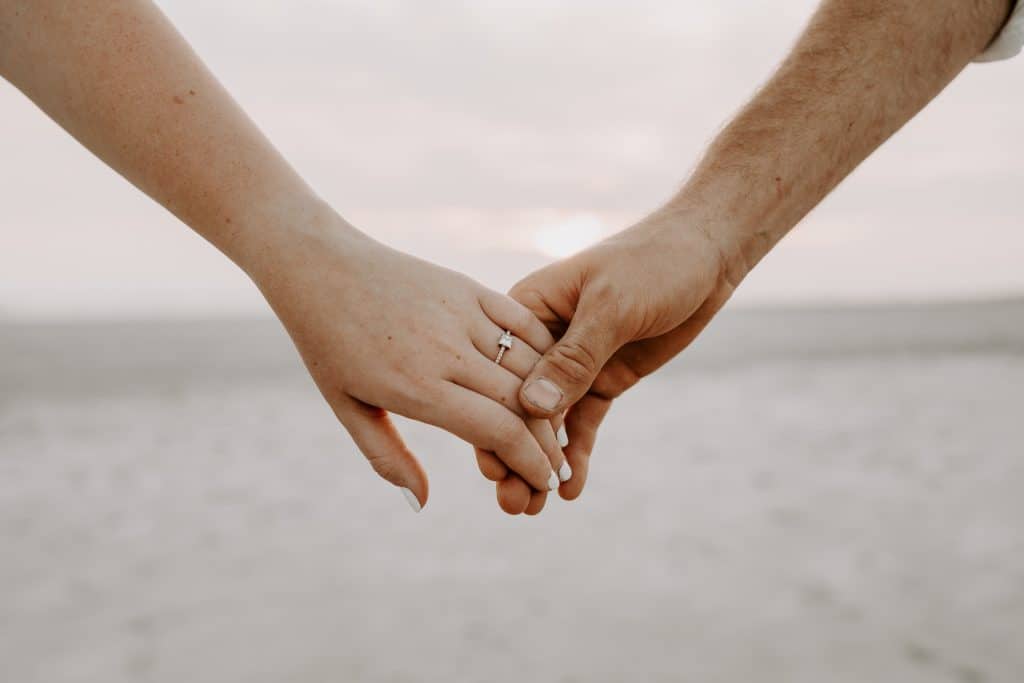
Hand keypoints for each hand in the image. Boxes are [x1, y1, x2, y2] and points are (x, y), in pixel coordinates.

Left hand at [249, 205, 566, 510]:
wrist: (321, 266)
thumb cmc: (328, 344)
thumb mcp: (348, 408)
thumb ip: (387, 458)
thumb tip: (421, 503)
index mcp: (417, 386)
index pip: (497, 431)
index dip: (530, 463)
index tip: (545, 483)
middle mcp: (446, 350)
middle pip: (523, 403)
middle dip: (548, 443)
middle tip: (559, 470)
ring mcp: (461, 314)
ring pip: (530, 363)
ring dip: (552, 400)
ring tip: (556, 430)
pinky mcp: (468, 288)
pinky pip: (522, 321)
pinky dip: (544, 350)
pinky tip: (550, 375)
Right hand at [477, 210, 744, 510]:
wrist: (705, 255)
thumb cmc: (654, 262)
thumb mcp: (613, 305)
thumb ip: (574, 357)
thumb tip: (532, 407)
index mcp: (529, 310)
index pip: (501, 371)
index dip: (494, 420)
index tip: (492, 465)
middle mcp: (542, 340)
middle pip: (517, 404)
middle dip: (512, 453)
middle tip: (513, 502)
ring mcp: (573, 363)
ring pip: (546, 421)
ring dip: (539, 462)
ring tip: (532, 508)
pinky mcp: (602, 379)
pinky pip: (582, 423)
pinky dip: (575, 454)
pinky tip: (571, 489)